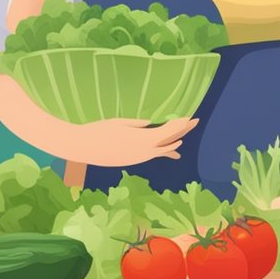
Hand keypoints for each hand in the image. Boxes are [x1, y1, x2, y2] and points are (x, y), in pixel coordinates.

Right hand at [66, 117, 197, 167]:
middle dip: (183, 131)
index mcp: (144, 140)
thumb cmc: (100, 130)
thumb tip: (151, 125)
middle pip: (170, 141)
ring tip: (185, 137)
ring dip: (174, 143)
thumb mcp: (121, 122)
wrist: (84, 147)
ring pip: (162, 150)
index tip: (189, 117)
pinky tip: (171, 152)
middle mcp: (145, 151)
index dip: (180, 124)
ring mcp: (139, 158)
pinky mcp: (132, 161)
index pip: (168, 131)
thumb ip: (139, 124)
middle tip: (195, 122)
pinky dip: (164, 151)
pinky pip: (153, 155)